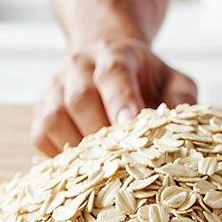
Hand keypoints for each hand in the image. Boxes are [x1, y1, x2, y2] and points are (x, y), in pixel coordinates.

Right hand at [32, 37, 196, 155]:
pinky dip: (59, 155)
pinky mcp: (41, 110)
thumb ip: (181, 98)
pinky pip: (41, 135)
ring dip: (78, 146)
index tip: (129, 126)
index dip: (120, 101)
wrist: (108, 61)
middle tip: (120, 158)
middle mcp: (79, 66)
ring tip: (102, 166)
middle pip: (80, 98)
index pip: (113, 73)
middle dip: (99, 131)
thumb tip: (179, 125)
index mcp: (115, 54)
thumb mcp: (173, 80)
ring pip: (55, 118)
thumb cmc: (146, 78)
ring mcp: (55, 87)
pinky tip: (83, 167)